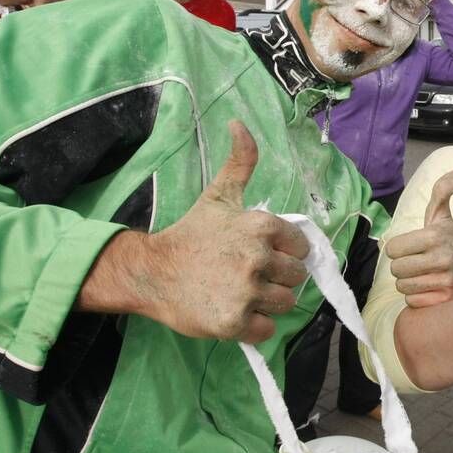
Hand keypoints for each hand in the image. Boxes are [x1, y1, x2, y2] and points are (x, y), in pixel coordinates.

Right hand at [138, 121, 309, 342]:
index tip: (261, 254)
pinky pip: (267, 329)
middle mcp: (258, 258)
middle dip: (277, 278)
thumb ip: (240, 162)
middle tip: (248, 275)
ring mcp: (247, 291)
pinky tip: (234, 312)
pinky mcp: (235, 321)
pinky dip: (254, 326)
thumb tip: (239, 123)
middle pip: (296, 277)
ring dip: (267, 303)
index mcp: (261, 226)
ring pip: (285, 303)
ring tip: (241, 293)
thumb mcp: (219, 195)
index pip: (300, 247)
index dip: (284, 253)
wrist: (152, 272)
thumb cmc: (191, 234)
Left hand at [386, 170, 452, 307]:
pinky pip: (412, 302)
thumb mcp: (441, 214)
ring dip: (408, 282)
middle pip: (396, 270)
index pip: (393, 249)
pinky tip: (428, 287)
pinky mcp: (445, 299)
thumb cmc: (447, 239)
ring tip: (422, 274)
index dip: (398, 249)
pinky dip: (416, 297)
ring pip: (402, 287)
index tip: (411, 247)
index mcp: (434, 236)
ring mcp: (445, 281)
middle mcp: (442, 258)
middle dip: (402, 266)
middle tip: (416, 262)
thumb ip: (442, 190)